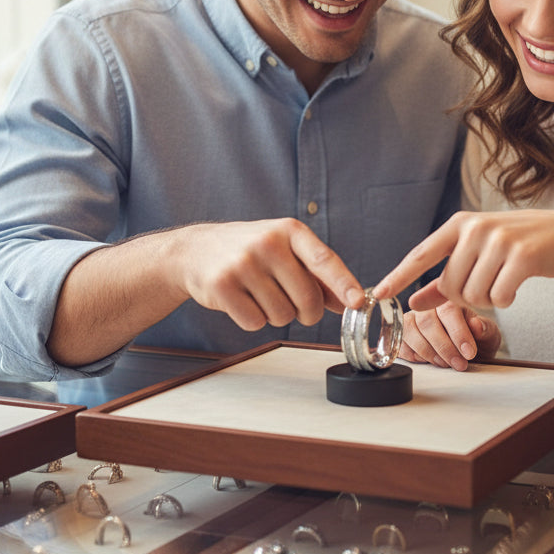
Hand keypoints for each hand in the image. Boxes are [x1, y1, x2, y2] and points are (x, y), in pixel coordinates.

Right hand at [176, 218, 364, 330]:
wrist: (196, 250)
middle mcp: (268, 243)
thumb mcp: (285, 249)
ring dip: (276, 315)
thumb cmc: (249, 250)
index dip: (343, 283)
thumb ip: (316, 274)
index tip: (357, 301)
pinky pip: (255, 322)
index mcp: (289, 230)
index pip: (323, 259)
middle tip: (294, 305)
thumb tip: (348, 300)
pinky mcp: (222, 285)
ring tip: (260, 294)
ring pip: (282, 315)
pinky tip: (242, 300)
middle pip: (306, 299)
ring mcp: (243, 263)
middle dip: (306, 312)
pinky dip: (253, 320)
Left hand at [374, 209, 553, 310]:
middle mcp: (475, 228)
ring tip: (503, 279)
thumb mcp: (478, 253)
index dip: (398, 276)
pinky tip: (517, 283)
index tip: (377, 294)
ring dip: (488, 298)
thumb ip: (445, 278)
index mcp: (460, 224)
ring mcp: (499, 240)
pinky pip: (499, 298)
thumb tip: (414, 302)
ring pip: (474, 295)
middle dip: (466, 297)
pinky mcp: (521, 256)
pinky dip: (507, 298)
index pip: (421, 254)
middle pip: (451, 286)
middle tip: (487, 282)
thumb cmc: (516, 245)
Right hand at [400, 300, 500, 370]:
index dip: (458, 332)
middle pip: (427, 321)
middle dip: (444, 347)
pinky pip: (400, 342)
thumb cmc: (477, 339)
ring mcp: (412, 318)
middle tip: (459, 364)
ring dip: (428, 351)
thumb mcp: (489, 334)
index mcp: (450, 298)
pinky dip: (413, 355)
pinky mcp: (401, 333)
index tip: (469, 352)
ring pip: (410, 330)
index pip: (449, 310)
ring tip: (444, 363)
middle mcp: (428, 304)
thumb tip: (477, 325)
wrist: (467, 351)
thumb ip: (484, 328)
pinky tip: (429, 362)